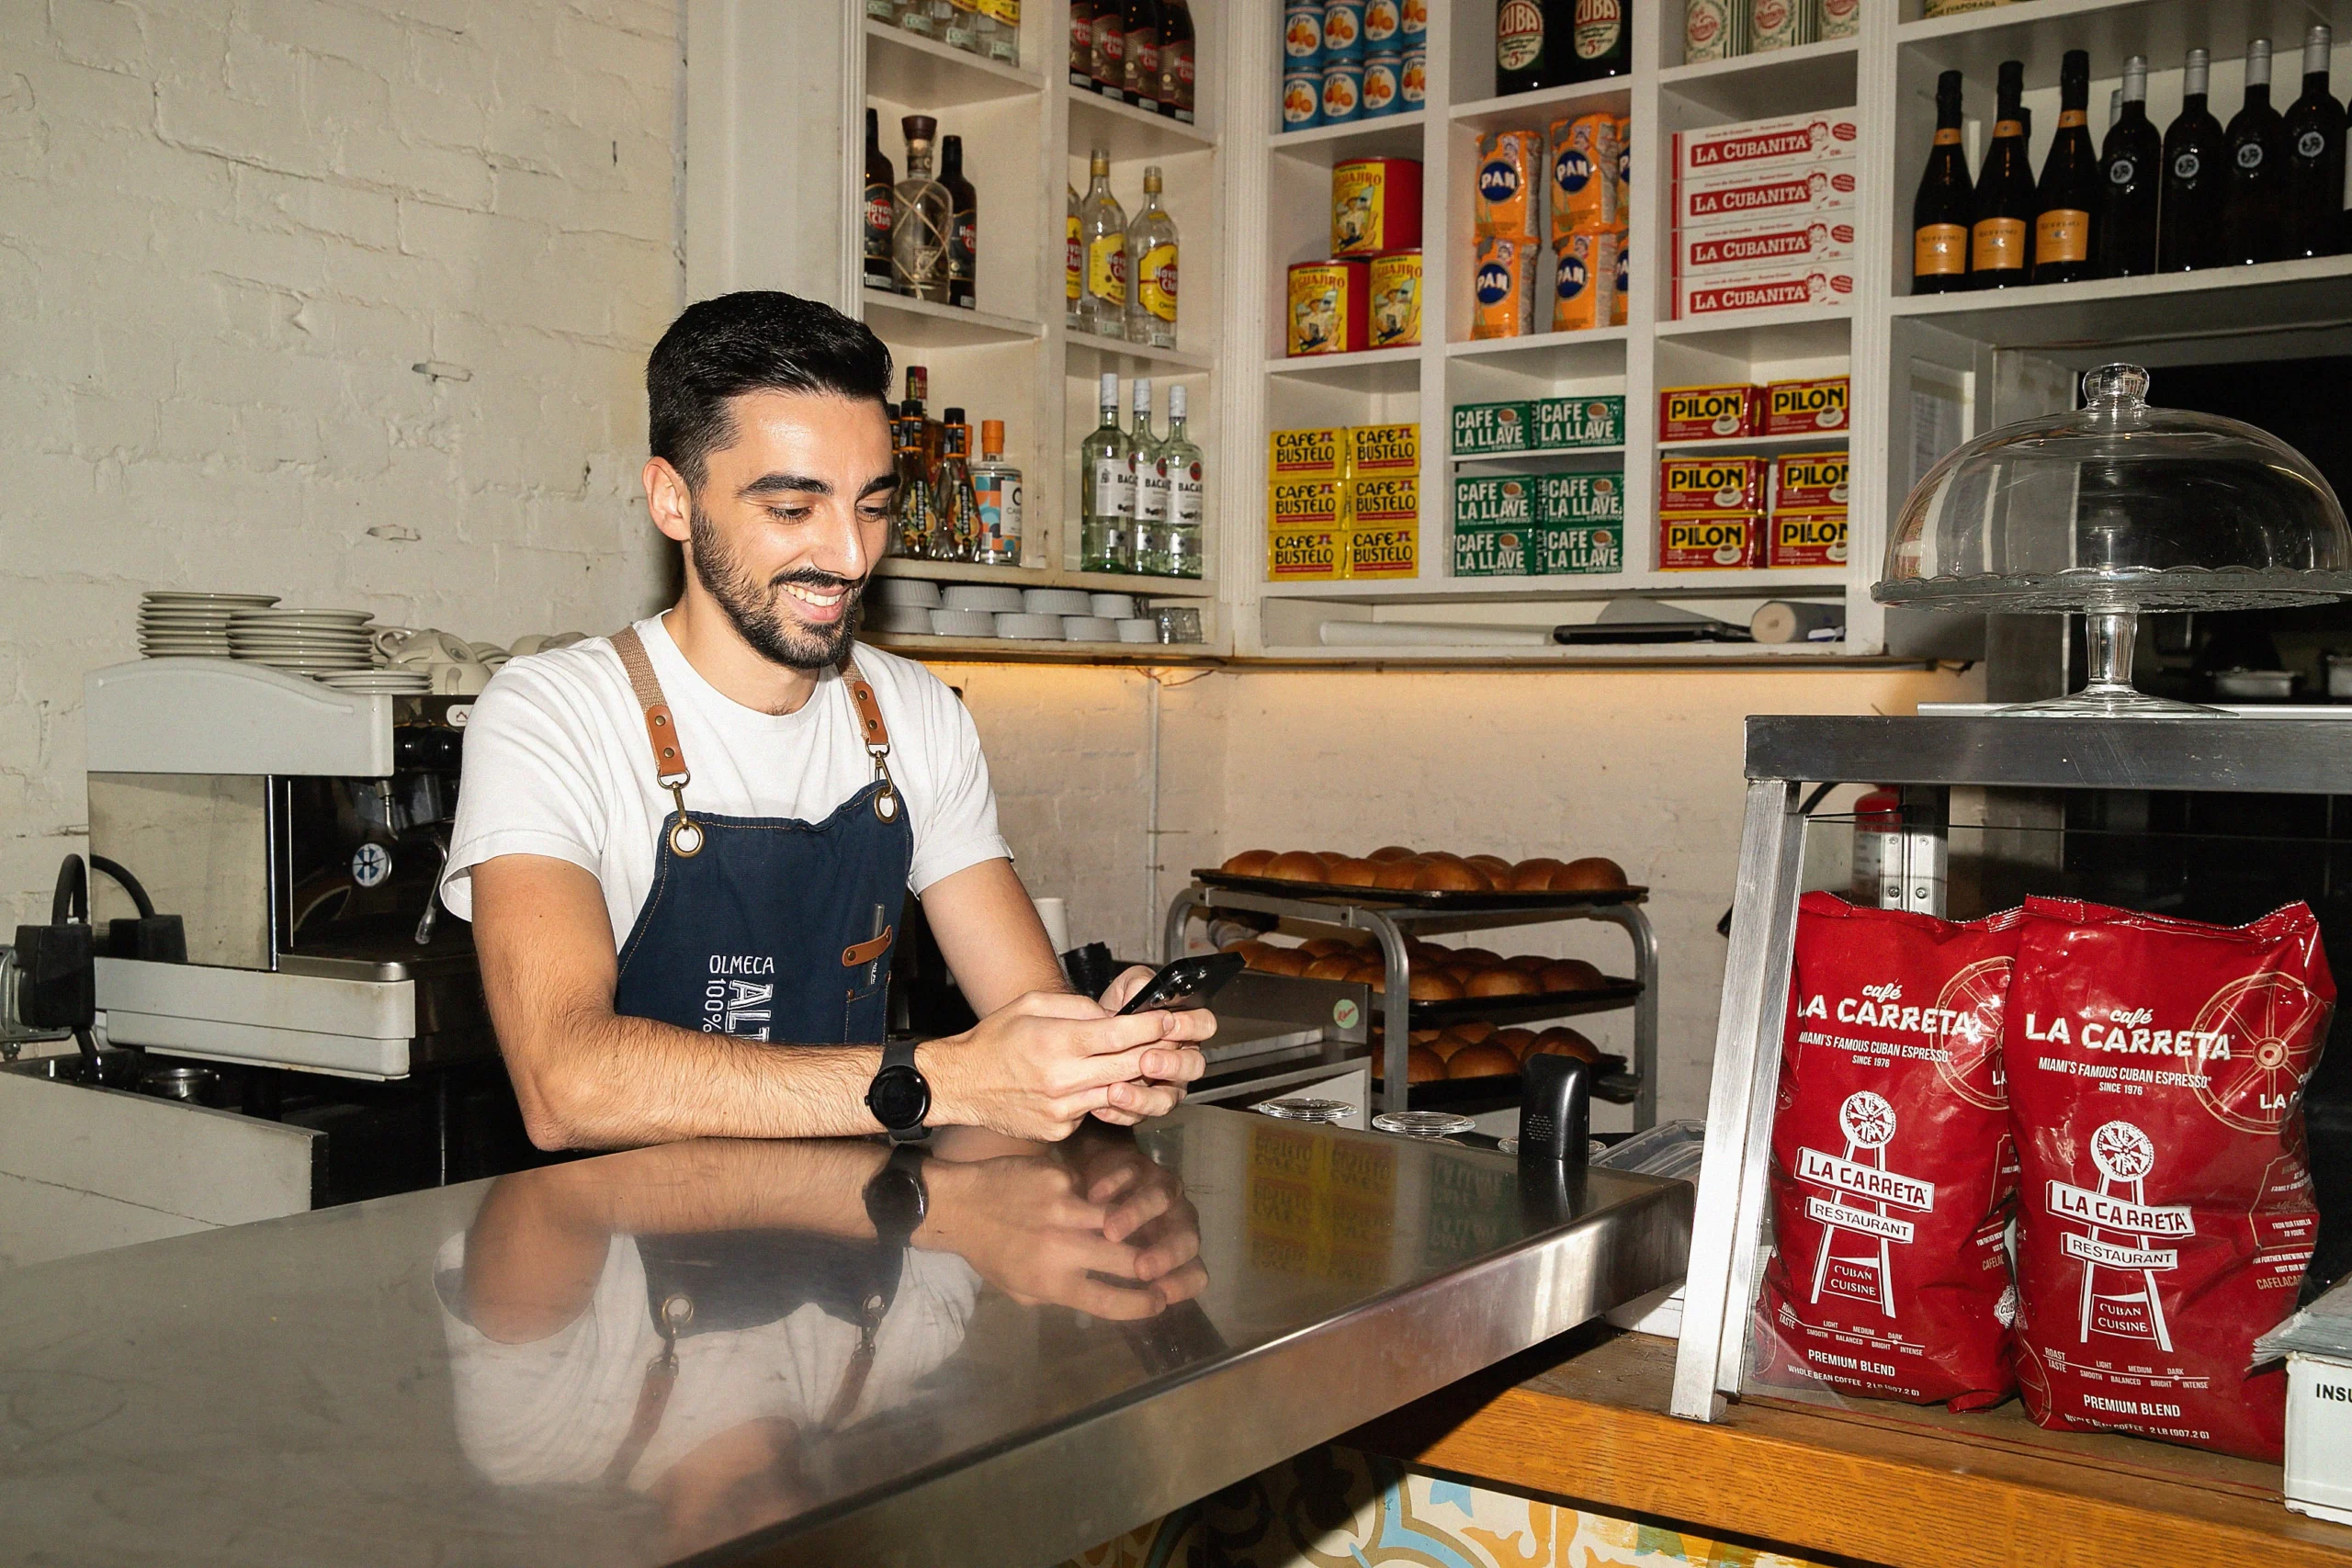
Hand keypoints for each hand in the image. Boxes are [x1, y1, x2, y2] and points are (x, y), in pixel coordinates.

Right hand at [919, 989, 1209, 1141]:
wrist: (960, 1084)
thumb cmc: (995, 1040)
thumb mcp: (1032, 1006)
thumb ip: (1077, 1007)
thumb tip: (1113, 1015)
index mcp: (1058, 1043)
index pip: (1120, 1035)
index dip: (1153, 1027)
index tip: (1171, 1021)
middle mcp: (1064, 1079)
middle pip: (1128, 1067)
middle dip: (1155, 1054)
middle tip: (1174, 1044)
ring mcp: (1062, 1110)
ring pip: (1117, 1094)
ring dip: (1133, 1079)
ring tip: (1141, 1064)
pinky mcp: (1059, 1130)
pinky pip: (1093, 1112)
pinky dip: (1098, 1098)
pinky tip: (1089, 1086)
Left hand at [919, 1154, 1193, 1317]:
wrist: (960, 1204)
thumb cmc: (990, 1252)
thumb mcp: (1022, 1288)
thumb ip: (1060, 1292)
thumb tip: (1099, 1294)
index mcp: (1052, 1282)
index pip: (1109, 1301)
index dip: (1141, 1305)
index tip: (1159, 1302)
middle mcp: (1061, 1248)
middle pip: (1127, 1259)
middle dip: (1152, 1261)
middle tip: (1163, 1259)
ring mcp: (1063, 1209)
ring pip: (1118, 1218)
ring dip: (1132, 1223)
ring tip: (1141, 1226)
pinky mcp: (1059, 1179)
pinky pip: (1092, 1188)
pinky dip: (1095, 1194)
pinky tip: (1092, 1193)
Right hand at [1066, 1130, 1203, 1293]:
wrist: (1098, 1183)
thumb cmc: (1108, 1234)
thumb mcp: (1116, 1263)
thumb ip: (1119, 1284)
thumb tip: (1106, 1307)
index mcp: (1176, 1252)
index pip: (1196, 1273)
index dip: (1182, 1285)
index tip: (1157, 1298)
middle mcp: (1177, 1221)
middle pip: (1187, 1238)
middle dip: (1167, 1255)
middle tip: (1141, 1269)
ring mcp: (1161, 1189)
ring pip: (1161, 1199)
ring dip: (1139, 1216)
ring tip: (1110, 1231)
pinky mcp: (1137, 1164)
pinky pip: (1131, 1172)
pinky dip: (1114, 1183)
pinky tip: (1093, 1196)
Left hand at [1089, 965, 1219, 1127]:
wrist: (1089, 1035)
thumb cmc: (1117, 1010)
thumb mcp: (1128, 987)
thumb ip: (1140, 985)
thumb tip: (1145, 991)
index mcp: (1184, 1028)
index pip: (1204, 1026)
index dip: (1191, 1026)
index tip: (1170, 1023)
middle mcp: (1179, 1059)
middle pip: (1193, 1067)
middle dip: (1171, 1065)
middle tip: (1146, 1060)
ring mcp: (1164, 1085)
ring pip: (1167, 1099)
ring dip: (1143, 1097)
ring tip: (1117, 1090)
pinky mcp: (1142, 1105)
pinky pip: (1137, 1115)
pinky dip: (1120, 1111)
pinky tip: (1103, 1102)